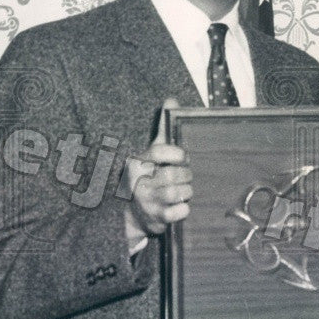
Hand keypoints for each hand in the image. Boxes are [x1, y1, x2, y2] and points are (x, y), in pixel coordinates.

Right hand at [124, 98, 192, 245]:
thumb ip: (163, 127)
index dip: (177, 154)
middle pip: (173, 174)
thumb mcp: (152, 151)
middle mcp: (139, 181)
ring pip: (178, 193)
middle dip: (186, 175)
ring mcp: (146, 201)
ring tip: (184, 190)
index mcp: (138, 162)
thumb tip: (171, 99)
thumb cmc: (148, 175)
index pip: (161, 151)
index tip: (183, 157)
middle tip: (186, 177)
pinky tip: (181, 206)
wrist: (132, 212)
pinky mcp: (155, 219)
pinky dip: (184, 209)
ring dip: (186, 192)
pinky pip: (179, 212)